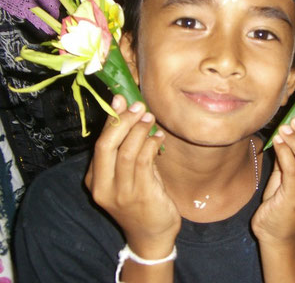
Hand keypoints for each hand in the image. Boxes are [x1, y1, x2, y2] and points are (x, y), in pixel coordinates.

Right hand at [85, 95, 180, 257]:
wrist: (151, 236)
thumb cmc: (139, 200)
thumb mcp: (125, 177)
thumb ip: (126, 152)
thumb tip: (132, 117)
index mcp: (95, 180)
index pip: (99, 144)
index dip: (110, 120)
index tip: (120, 100)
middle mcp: (103, 187)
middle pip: (106, 146)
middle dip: (122, 121)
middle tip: (137, 105)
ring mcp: (122, 193)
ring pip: (127, 152)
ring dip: (139, 130)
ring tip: (149, 117)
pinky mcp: (142, 195)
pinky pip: (144, 162)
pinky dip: (151, 144)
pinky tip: (158, 136)